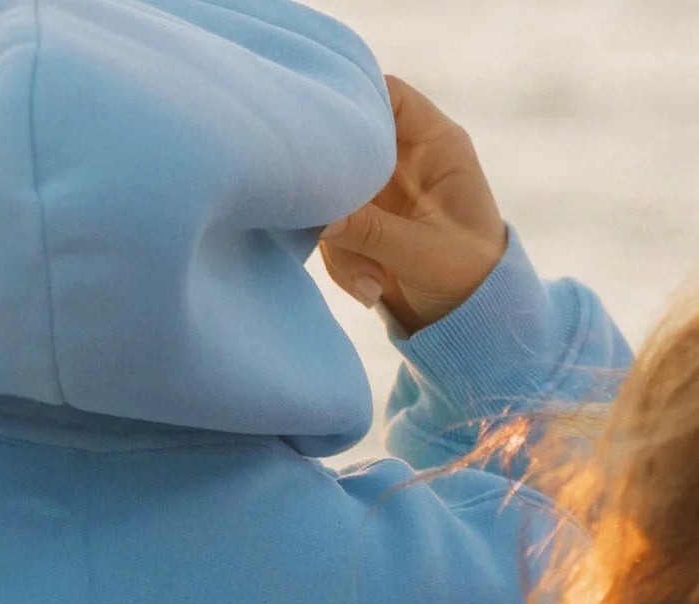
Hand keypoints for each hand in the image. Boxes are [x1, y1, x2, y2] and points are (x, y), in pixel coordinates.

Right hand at [321, 76, 508, 335]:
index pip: (389, 97)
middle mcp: (405, 162)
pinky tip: (370, 291)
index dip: (355, 102)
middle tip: (333, 228)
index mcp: (436, 146)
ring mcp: (379, 195)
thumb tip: (320, 219)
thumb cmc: (468, 277)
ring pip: (331, 200)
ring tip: (373, 285)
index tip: (321, 132)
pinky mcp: (361, 228)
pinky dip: (342, 265)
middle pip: (348, 151)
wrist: (468, 321)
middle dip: (334, 195)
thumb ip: (371, 233)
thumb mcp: (422, 253)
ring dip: (341, 246)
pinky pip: (330, 234)